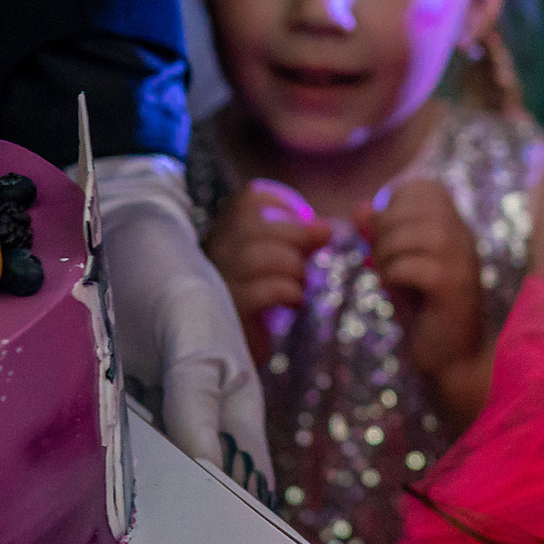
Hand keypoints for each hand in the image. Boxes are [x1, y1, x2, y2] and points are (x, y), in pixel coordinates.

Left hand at [92, 155, 276, 501]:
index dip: (239, 529)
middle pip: (202, 497)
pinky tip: (83, 516)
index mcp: (237, 412)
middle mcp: (200, 428)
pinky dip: (104, 486)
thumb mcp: (190, 329)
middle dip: (186, 535)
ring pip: (155, 487)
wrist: (119, 237)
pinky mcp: (115, 420)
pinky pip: (114, 463)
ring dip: (142, 517)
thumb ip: (197, 396)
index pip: (248, 487)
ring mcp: (155, 427)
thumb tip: (209, 473)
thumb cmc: (170, 276)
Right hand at [203, 180, 331, 368]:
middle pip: (254, 221)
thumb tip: (327, 228)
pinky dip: (289, 293)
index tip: (305, 226)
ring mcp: (219, 279)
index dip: (287, 206)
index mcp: (229, 228)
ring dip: (293, 267)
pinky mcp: (230, 311)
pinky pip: (262, 292)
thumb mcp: (285, 257)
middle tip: (308, 257)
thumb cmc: (266, 295)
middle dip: (296, 235)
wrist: (239, 348)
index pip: (252, 196)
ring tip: (300, 283)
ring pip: (258, 256)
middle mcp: (217, 248)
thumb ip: (304, 237)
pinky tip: (293, 303)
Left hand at [366, 178, 485, 385]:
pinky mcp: (453, 286)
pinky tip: (399, 293)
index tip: (388, 237)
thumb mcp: (396, 266)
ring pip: (412, 234)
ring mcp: (462, 260)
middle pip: (414, 207)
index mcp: (454, 227)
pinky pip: (411, 265)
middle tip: (382, 262)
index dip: (395, 205)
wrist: (452, 360)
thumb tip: (359, 207)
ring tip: (389, 277)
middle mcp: (463, 237)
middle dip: (385, 231)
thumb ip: (380, 236)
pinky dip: (394, 276)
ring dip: (388, 255)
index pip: (425, 188)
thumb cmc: (424, 312)